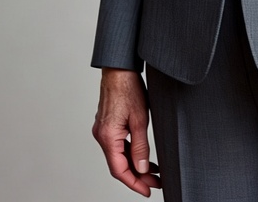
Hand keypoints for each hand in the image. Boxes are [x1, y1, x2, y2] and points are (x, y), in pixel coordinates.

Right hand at [92, 68, 161, 195]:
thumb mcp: (139, 118)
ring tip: (154, 171)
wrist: (118, 67)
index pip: (119, 170)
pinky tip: (143, 155)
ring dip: (135, 165)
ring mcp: (103, 130)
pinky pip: (118, 145)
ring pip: (119, 155)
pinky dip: (130, 152)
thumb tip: (142, 167)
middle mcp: (101, 135)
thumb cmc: (128, 87)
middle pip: (119, 165)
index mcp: (107, 136)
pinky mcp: (108, 124)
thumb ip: (140, 145)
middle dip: (137, 176)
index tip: (147, 191)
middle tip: (156, 183)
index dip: (134, 183)